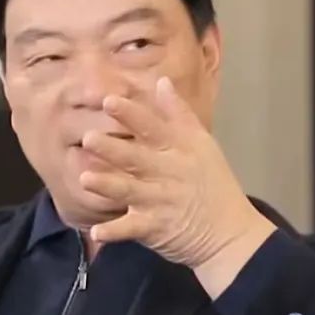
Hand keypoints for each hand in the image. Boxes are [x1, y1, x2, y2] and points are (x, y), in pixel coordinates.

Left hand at [78, 77, 274, 295]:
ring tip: (85, 179)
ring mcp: (160, 202)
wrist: (229, 233)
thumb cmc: (214, 184)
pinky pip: (131, 230)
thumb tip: (162, 81)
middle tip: (88, 139)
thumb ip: (179, 114)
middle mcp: (167, 173)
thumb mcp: (203, 143)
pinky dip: (114, 233)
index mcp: (178, 149)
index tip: (109, 101)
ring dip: (108, 186)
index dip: (131, 115)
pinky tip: (96, 233)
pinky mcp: (155, 229)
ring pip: (130, 191)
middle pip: (137, 158)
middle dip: (113, 149)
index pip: (153, 128)